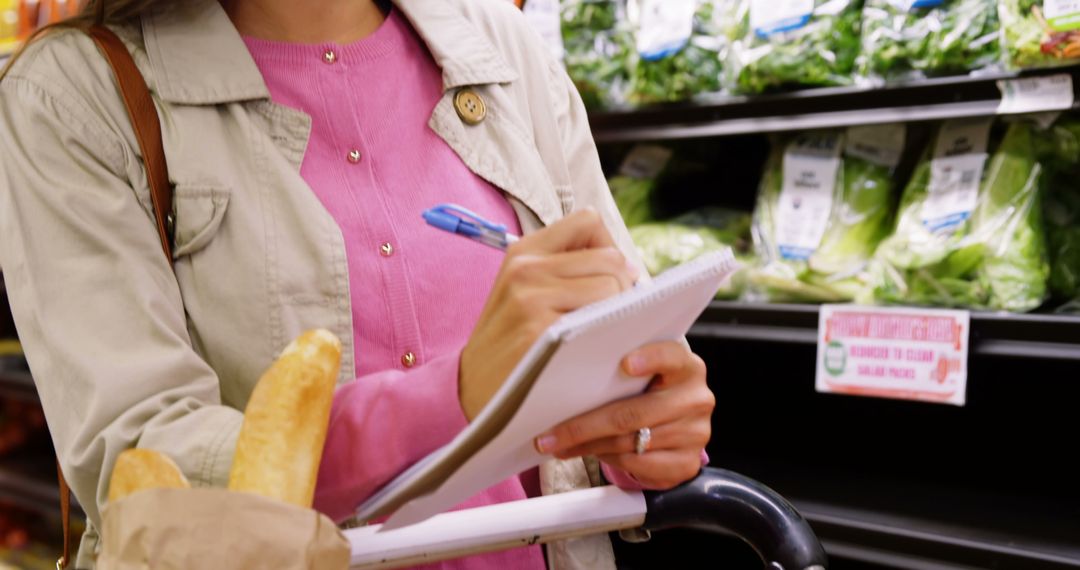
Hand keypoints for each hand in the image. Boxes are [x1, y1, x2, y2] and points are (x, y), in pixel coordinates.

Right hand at [459, 209, 638, 420]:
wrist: (472, 390)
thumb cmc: (512, 343)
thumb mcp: (523, 292)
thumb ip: (567, 270)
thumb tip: (631, 269)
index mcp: (523, 252)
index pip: (589, 222)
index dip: (609, 248)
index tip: (606, 278)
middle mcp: (526, 269)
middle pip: (610, 258)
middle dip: (621, 287)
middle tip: (608, 317)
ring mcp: (531, 300)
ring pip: (612, 287)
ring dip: (617, 313)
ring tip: (598, 333)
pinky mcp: (542, 332)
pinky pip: (602, 319)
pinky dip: (610, 333)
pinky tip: (596, 348)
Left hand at [534, 341, 713, 489]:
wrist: (674, 424)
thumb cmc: (647, 391)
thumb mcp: (643, 374)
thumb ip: (620, 371)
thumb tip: (567, 379)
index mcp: (687, 367)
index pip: (672, 357)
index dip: (650, 359)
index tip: (625, 364)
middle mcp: (696, 399)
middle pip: (633, 413)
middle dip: (583, 426)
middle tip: (550, 435)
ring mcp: (695, 434)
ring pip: (629, 442)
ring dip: (588, 446)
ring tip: (561, 445)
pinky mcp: (687, 463)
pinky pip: (638, 465)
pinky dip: (610, 459)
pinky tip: (593, 453)